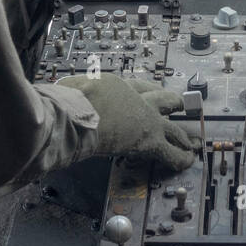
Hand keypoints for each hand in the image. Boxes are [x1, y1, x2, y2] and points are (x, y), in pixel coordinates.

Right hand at [57, 74, 198, 170]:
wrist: (76, 111)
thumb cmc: (66, 102)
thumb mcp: (68, 90)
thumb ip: (69, 93)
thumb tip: (55, 93)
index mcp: (113, 85)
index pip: (135, 86)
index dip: (145, 89)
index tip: (148, 90)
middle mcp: (134, 98)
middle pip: (160, 99)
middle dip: (171, 103)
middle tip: (178, 104)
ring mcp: (145, 118)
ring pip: (171, 127)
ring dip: (181, 135)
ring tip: (190, 139)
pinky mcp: (150, 139)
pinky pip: (171, 151)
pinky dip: (181, 157)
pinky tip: (188, 160)